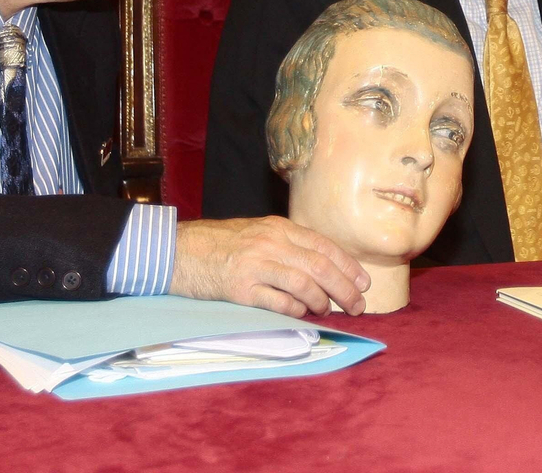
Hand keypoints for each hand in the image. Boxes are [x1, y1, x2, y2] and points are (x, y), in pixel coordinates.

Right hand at [170, 216, 369, 315]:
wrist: (177, 251)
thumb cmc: (219, 243)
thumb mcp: (257, 232)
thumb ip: (287, 244)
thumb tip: (322, 266)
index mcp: (278, 228)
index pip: (323, 245)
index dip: (348, 265)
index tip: (364, 282)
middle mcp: (270, 243)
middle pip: (320, 266)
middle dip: (345, 288)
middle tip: (358, 305)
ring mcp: (255, 266)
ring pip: (304, 284)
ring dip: (323, 302)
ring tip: (329, 311)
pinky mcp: (240, 289)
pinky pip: (277, 302)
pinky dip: (295, 310)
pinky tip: (301, 314)